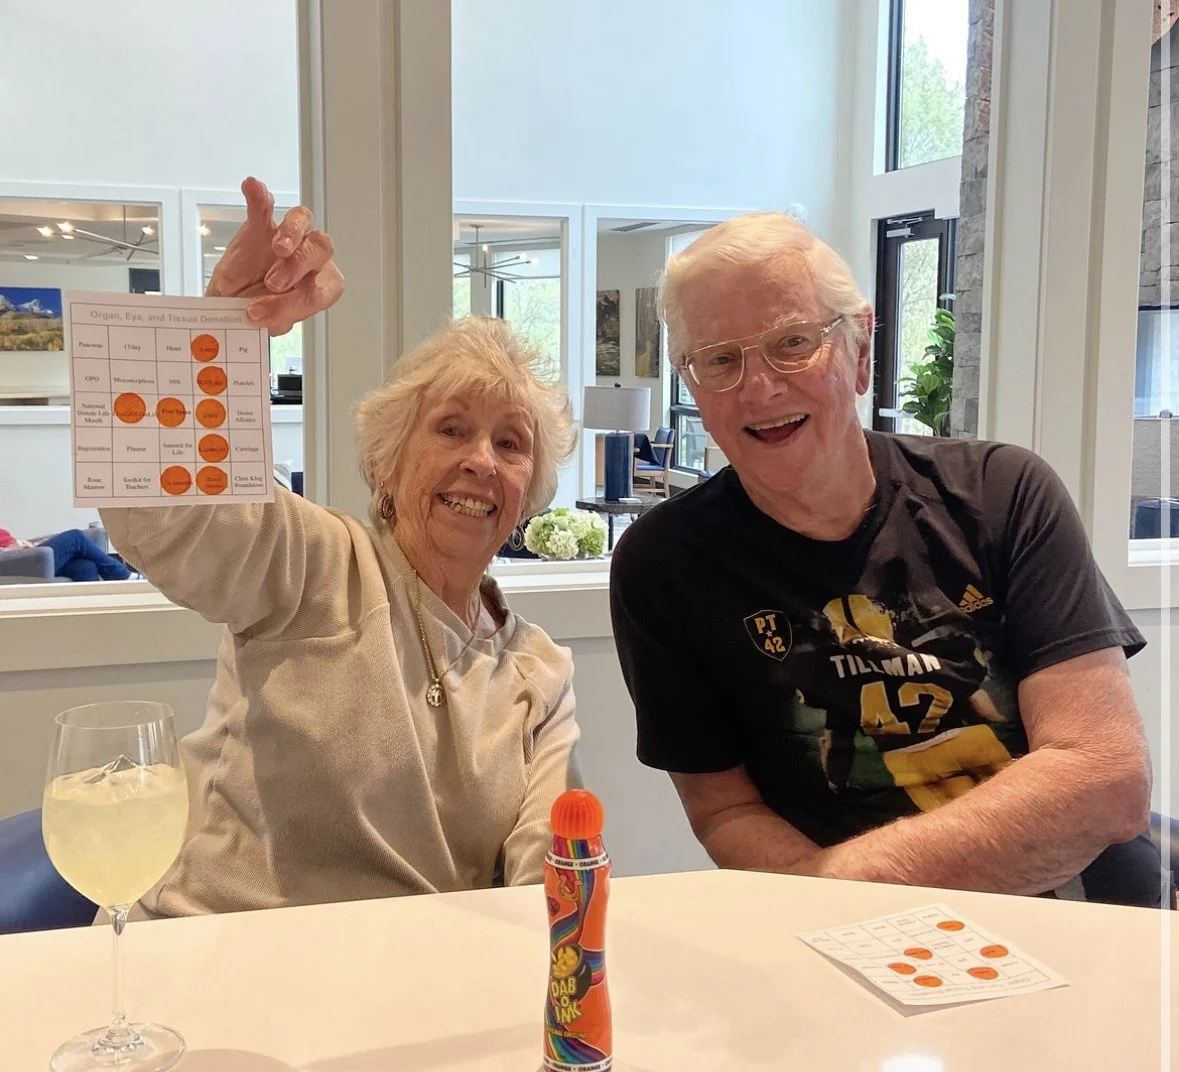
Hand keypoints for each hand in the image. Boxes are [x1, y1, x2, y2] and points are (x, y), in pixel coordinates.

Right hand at [207, 176, 343, 335]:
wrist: (232, 302)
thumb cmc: (259, 309)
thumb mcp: (268, 321)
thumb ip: (272, 314)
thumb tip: (258, 312)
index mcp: (320, 285)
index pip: (323, 290)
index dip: (300, 302)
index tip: (267, 313)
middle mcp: (310, 258)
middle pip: (320, 249)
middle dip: (298, 266)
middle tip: (273, 283)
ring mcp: (287, 237)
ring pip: (303, 220)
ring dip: (292, 232)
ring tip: (277, 247)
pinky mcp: (260, 224)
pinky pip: (263, 205)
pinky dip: (258, 196)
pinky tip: (252, 187)